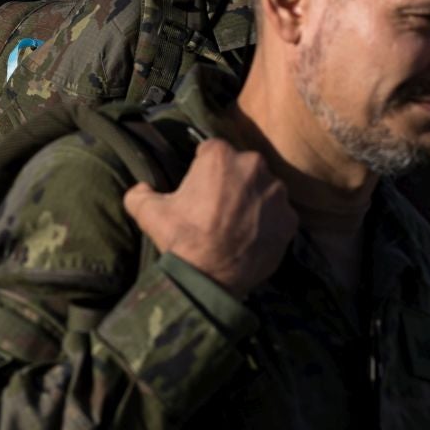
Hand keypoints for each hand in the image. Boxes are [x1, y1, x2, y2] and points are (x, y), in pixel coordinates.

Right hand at [122, 138, 295, 297]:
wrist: (210, 279)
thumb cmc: (181, 239)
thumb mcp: (146, 212)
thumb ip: (139, 192)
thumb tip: (141, 188)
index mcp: (220, 157)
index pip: (211, 150)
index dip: (202, 168)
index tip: (198, 187)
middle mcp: (254, 167)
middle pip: (241, 166)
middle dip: (230, 181)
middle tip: (216, 206)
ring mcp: (277, 193)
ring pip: (263, 188)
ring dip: (251, 199)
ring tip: (236, 224)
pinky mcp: (290, 219)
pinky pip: (278, 214)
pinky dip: (267, 222)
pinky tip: (251, 237)